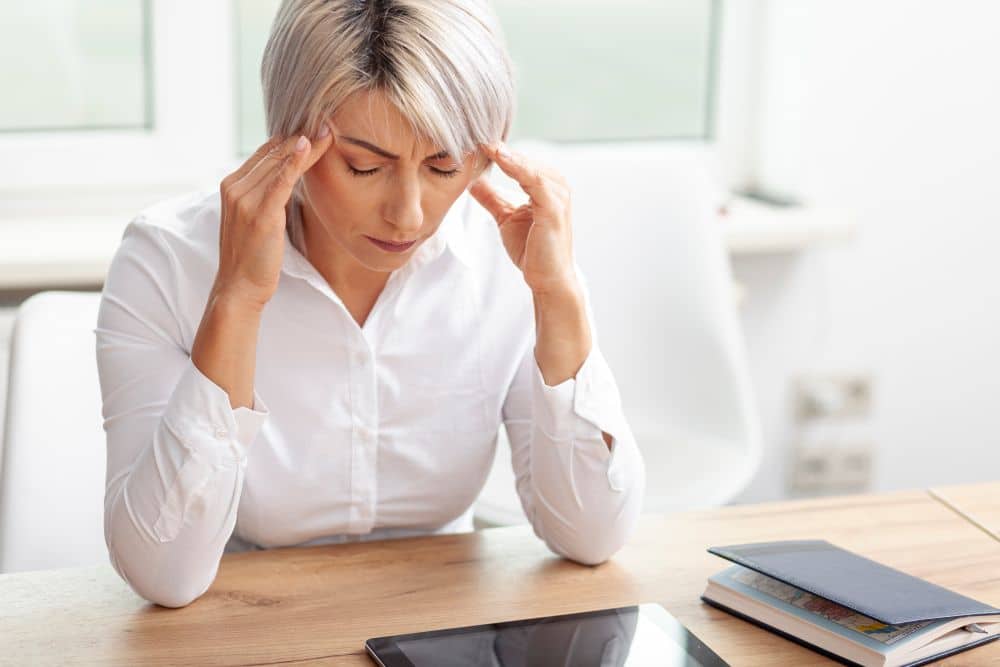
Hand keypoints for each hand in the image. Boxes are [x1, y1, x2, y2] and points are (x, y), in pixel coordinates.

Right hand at [213, 126, 332, 311]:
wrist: (239, 288)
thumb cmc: (253, 257)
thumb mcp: (257, 219)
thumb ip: (267, 197)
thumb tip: (288, 180)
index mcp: (232, 186)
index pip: (265, 153)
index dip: (291, 140)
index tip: (316, 128)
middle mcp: (234, 187)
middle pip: (273, 153)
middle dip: (301, 137)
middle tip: (328, 122)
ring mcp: (244, 199)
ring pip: (279, 162)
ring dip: (305, 145)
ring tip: (328, 131)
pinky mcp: (260, 213)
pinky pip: (280, 180)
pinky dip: (295, 161)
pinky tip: (308, 145)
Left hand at [469, 144, 577, 295]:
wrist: (548, 279)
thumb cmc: (532, 249)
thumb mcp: (506, 216)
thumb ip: (492, 197)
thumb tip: (472, 181)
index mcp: (546, 185)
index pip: (518, 161)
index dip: (495, 150)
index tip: (470, 137)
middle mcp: (556, 185)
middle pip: (523, 159)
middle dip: (498, 147)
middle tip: (472, 130)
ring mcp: (558, 195)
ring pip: (528, 166)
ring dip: (506, 154)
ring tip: (484, 141)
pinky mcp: (554, 207)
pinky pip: (534, 181)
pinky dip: (517, 168)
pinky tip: (499, 157)